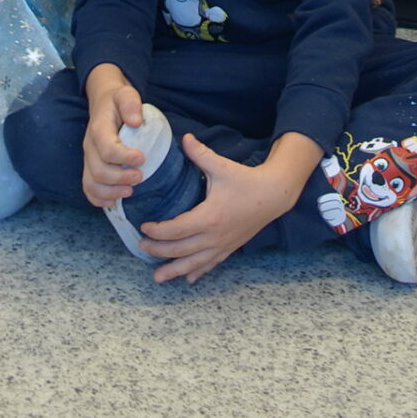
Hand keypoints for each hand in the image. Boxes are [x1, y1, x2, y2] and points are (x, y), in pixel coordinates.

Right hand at [80, 65, 149, 207]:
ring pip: (92, 183)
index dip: (124, 157)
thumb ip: (130, 104)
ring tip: (130, 191)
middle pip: (99, 170)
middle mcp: (90, 146)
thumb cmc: (117, 102)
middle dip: (120, 178)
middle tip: (140, 177)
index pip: (107, 148)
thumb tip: (136, 122)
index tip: (142, 158)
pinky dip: (99, 199)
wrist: (103, 104)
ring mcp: (88, 159)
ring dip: (111, 192)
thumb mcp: (125, 94)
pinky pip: (88, 188)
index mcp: (99, 129)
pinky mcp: (90, 168)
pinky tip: (114, 201)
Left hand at [137, 135, 308, 283]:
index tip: (143, 227)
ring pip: (194, 263)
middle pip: (180, 250)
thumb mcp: (222, 166)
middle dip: (159, 250)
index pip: (176, 230)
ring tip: (158, 278)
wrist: (274, 195)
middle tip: (142, 246)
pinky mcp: (230, 248)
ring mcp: (222, 245)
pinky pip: (210, 264)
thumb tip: (185, 138)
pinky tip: (188, 279)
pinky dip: (197, 272)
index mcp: (209, 217)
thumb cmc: (247, 180)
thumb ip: (200, 154)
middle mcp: (214, 236)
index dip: (157, 231)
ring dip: (174, 270)